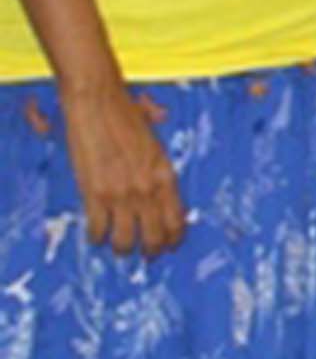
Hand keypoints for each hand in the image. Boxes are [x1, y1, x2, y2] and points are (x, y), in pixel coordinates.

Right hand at [59, 82, 181, 255]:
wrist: (97, 103)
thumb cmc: (127, 117)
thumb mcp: (155, 143)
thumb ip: (158, 169)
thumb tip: (161, 189)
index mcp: (165, 175)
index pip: (177, 220)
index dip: (174, 239)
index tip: (170, 246)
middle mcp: (146, 189)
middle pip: (155, 236)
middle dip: (152, 250)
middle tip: (146, 254)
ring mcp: (120, 194)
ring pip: (126, 241)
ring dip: (123, 249)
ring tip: (120, 248)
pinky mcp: (93, 194)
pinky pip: (97, 229)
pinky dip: (96, 237)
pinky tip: (96, 235)